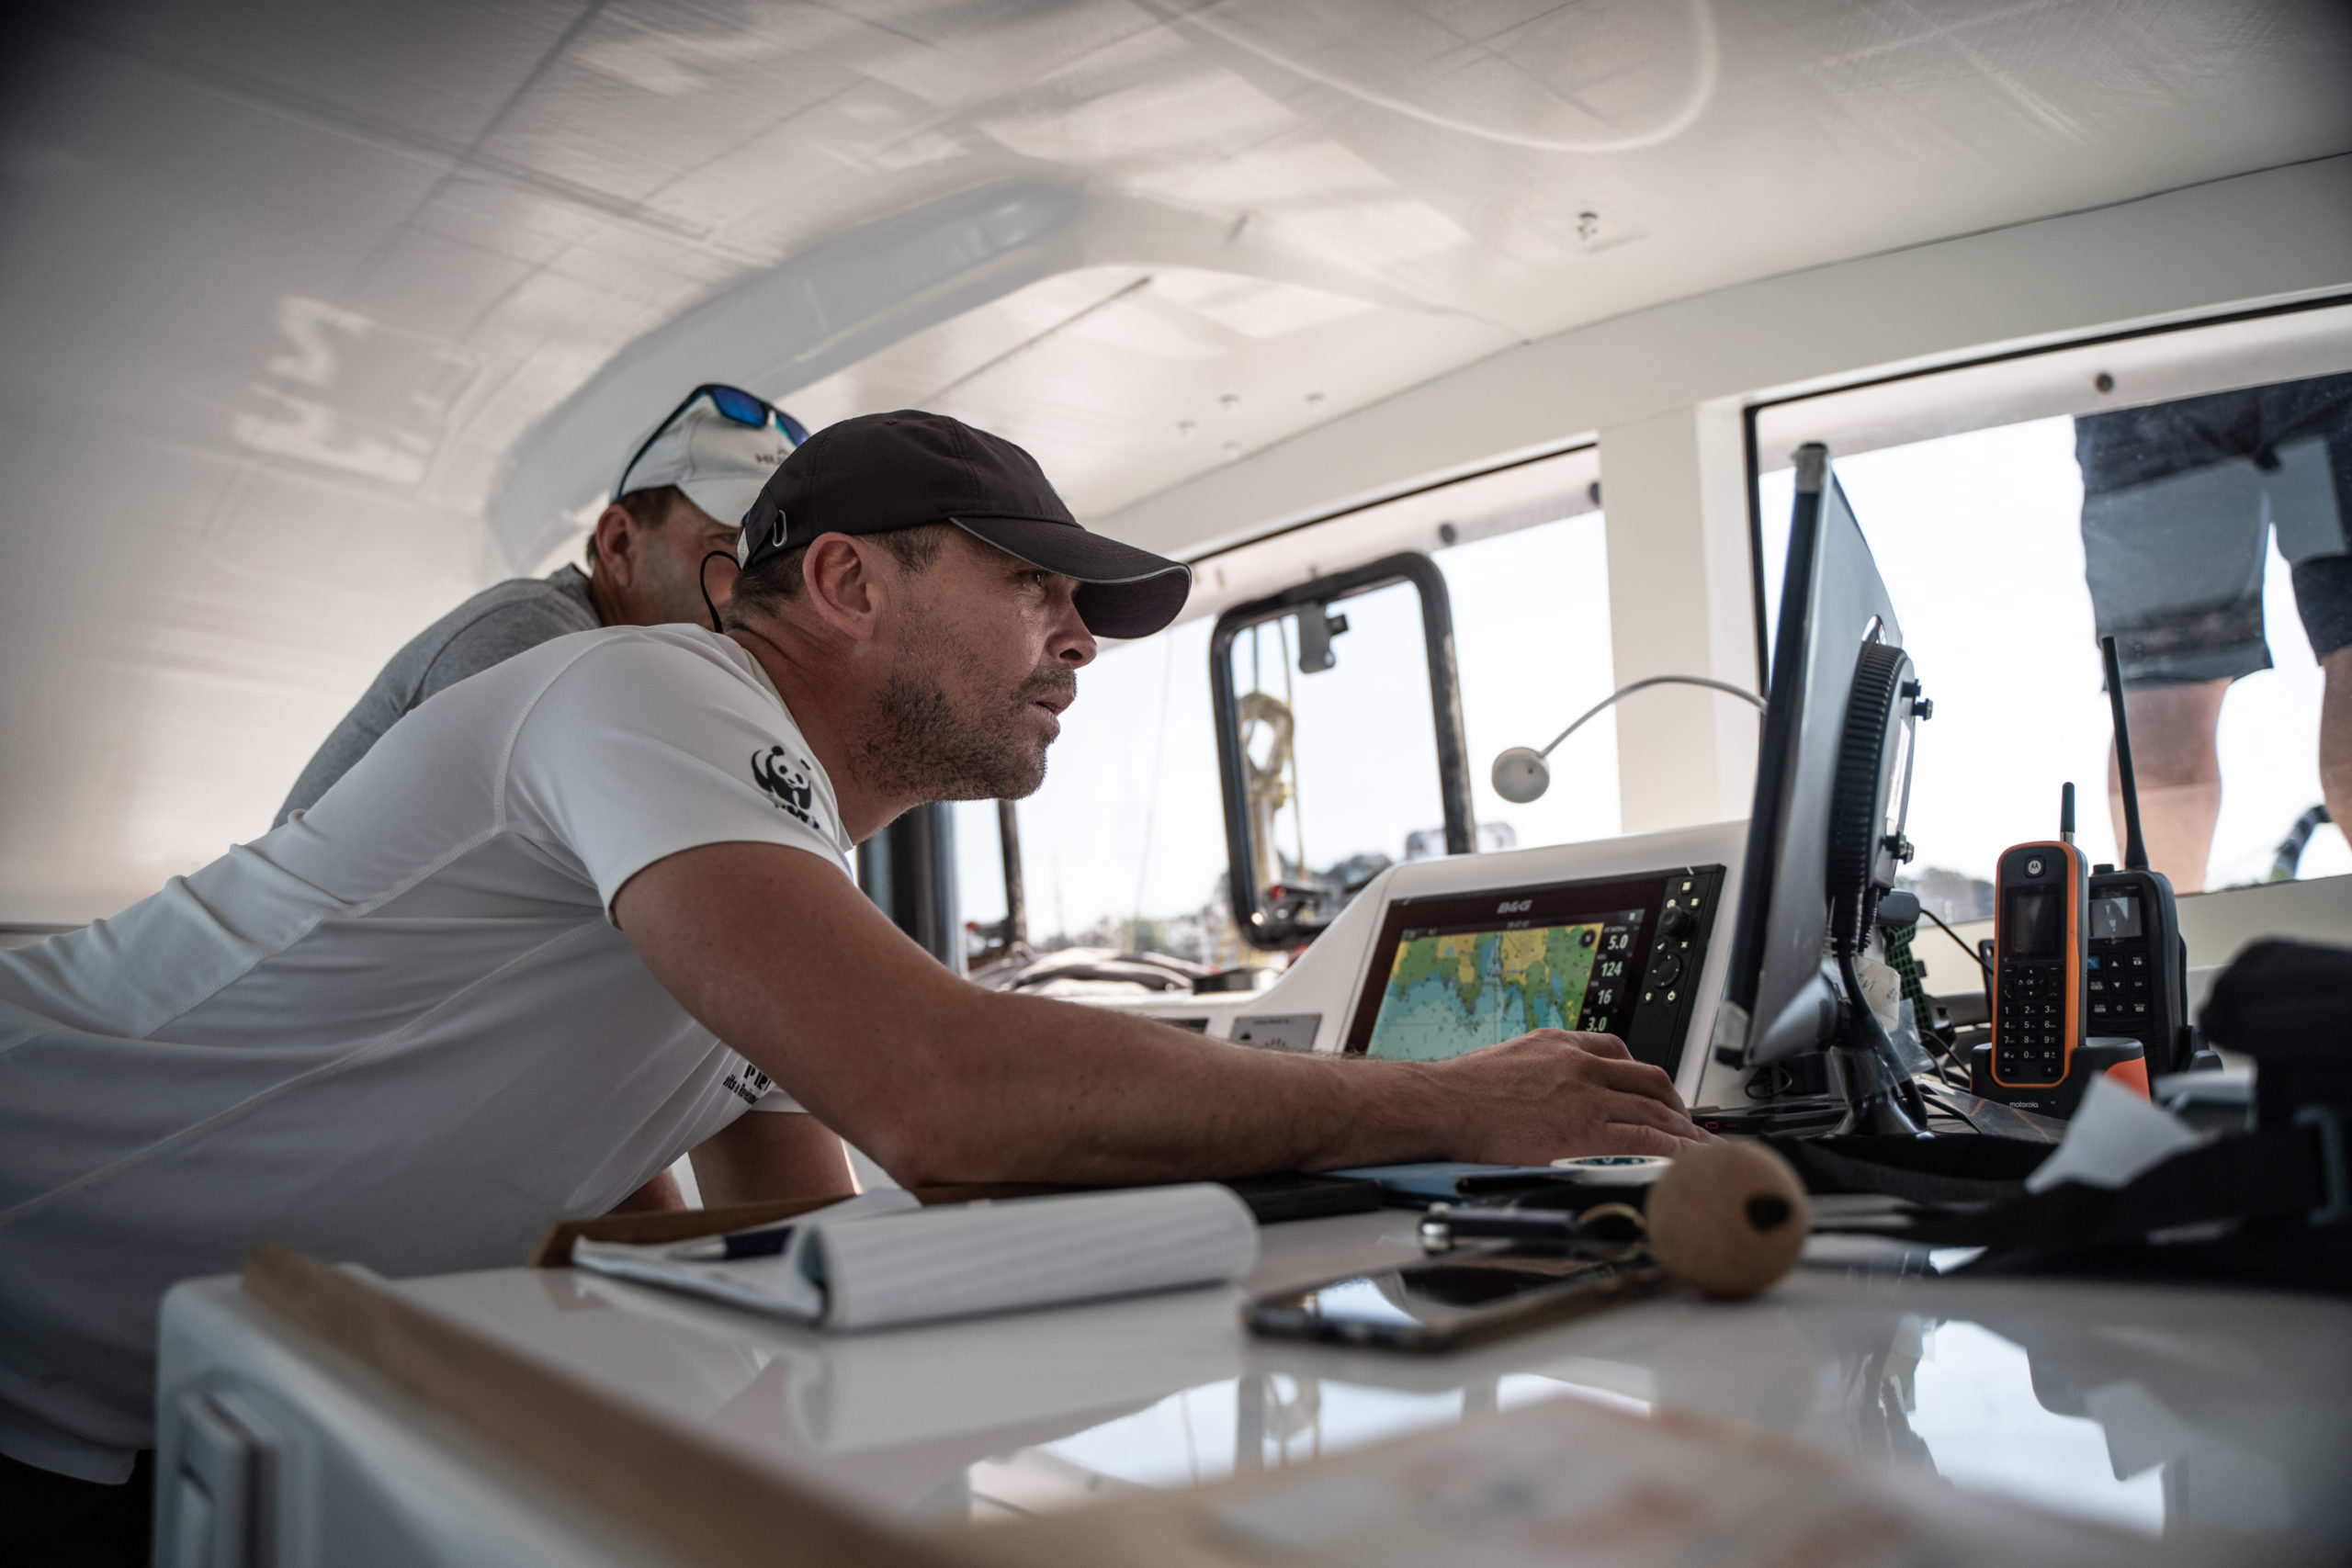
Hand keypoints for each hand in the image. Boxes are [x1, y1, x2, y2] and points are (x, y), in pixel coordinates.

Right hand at [1430, 1029, 1715, 1160]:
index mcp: (1561, 1043)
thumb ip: (1538, 1069)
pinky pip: (1644, 1138)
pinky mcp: (1585, 1129)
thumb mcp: (1508, 1059)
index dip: (1642, 1075)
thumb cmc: (1462, 1089)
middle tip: (1686, 1121)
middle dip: (1675, 1102)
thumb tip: (1541, 1088)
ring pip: (1655, 1108)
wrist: (1445, 1104)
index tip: (1651, 1091)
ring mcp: (1586, 1095)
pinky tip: (1683, 1160)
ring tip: (1699, 1147)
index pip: (1619, 1051)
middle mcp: (1581, 1063)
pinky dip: (1672, 1149)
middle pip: (1649, 1078)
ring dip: (1684, 1129)